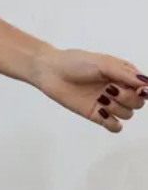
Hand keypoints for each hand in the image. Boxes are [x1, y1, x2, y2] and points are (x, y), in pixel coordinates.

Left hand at [32, 47, 147, 132]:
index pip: (144, 88)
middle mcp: (118, 89)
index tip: (138, 88)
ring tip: (100, 97)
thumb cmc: (76, 62)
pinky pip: (115, 127)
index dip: (143, 91)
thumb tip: (147, 84)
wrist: (50, 71)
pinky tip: (101, 112)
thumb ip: (126, 74)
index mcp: (123, 75)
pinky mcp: (96, 115)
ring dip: (117, 108)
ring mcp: (107, 103)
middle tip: (109, 89)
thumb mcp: (104, 63)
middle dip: (128, 98)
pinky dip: (112, 123)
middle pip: (138, 103)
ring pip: (128, 114)